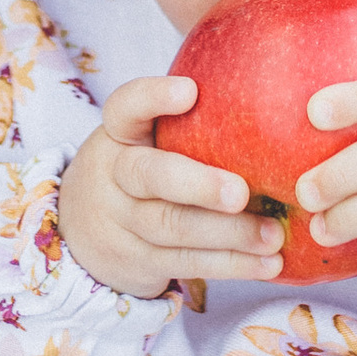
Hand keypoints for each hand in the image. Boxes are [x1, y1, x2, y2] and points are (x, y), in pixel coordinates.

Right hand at [59, 73, 284, 297]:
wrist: (82, 228)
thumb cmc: (142, 168)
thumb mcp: (146, 140)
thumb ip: (189, 126)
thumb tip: (274, 108)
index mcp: (119, 134)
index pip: (125, 107)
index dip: (154, 97)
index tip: (190, 91)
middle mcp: (112, 174)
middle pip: (150, 176)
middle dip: (199, 185)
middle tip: (240, 193)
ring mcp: (120, 221)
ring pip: (172, 227)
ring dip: (229, 234)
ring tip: (273, 236)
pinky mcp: (136, 260)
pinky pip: (185, 263)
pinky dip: (231, 265)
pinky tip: (267, 264)